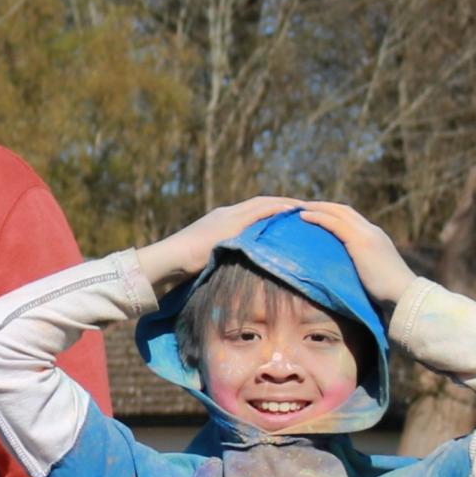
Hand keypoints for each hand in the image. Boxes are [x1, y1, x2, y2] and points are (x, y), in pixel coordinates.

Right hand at [136, 196, 304, 294]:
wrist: (169, 260)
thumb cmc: (183, 267)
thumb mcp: (208, 260)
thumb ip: (223, 259)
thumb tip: (235, 273)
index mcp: (221, 220)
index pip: (252, 210)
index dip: (272, 210)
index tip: (290, 214)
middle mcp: (226, 214)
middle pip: (261, 202)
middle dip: (283, 203)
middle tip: (306, 207)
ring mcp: (228, 216)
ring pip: (263, 203)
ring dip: (285, 204)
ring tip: (306, 207)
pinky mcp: (230, 223)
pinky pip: (260, 211)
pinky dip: (277, 210)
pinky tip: (292, 213)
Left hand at [298, 202, 415, 306]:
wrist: (403, 293)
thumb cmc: (389, 294)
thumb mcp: (371, 276)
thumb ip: (360, 269)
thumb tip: (348, 277)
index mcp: (375, 238)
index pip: (352, 219)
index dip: (334, 214)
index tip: (317, 214)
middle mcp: (371, 231)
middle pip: (344, 210)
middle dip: (323, 206)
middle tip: (303, 206)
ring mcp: (367, 234)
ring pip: (338, 212)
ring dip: (317, 207)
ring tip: (298, 208)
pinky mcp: (360, 241)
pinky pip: (334, 223)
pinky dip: (318, 217)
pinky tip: (303, 217)